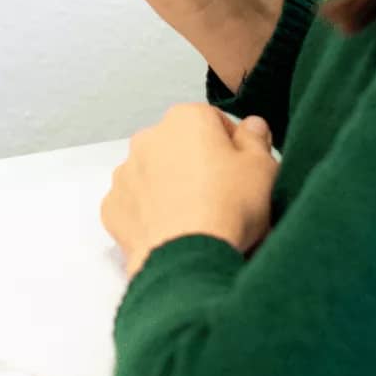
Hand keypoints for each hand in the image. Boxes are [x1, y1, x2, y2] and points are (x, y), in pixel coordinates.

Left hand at [100, 103, 277, 277]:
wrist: (188, 256)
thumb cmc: (229, 206)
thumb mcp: (262, 168)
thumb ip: (256, 140)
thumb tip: (252, 126)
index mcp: (185, 119)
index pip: (213, 121)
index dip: (233, 146)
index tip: (244, 169)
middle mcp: (147, 138)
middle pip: (179, 147)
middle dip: (198, 164)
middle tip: (223, 196)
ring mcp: (125, 173)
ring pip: (153, 174)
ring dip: (171, 187)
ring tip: (197, 217)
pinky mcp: (113, 206)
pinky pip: (135, 204)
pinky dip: (150, 213)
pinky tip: (172, 230)